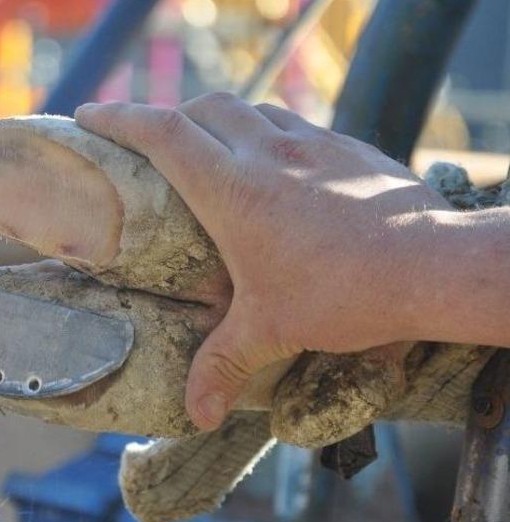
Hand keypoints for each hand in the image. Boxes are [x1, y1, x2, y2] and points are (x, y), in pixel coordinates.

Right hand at [75, 93, 452, 430]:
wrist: (433, 265)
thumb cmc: (345, 292)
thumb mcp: (272, 330)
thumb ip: (224, 366)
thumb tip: (196, 414)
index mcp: (232, 188)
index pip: (162, 133)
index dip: (119, 119)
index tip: (89, 115)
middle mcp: (267, 152)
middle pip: (201, 108)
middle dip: (166, 115)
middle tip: (147, 138)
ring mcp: (311, 142)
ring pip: (249, 107)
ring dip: (218, 118)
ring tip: (208, 145)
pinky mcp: (348, 146)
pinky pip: (293, 124)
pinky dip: (266, 130)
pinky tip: (275, 162)